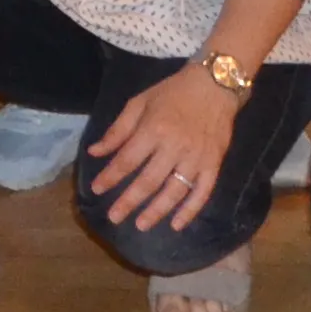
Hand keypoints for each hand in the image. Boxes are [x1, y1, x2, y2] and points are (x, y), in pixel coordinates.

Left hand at [88, 65, 241, 234]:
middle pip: (148, 180)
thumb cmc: (172, 93)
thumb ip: (118, 130)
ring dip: (156, 211)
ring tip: (140, 225)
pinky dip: (190, 211)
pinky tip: (176, 224)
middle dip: (129, 201)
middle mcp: (174, 147)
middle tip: (114, 217)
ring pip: (174, 191)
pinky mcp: (213, 165)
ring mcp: (196, 158)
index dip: (110, 176)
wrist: (215, 85)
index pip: (127, 160)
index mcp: (153, 129)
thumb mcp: (139, 103)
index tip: (96, 190)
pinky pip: (202, 193)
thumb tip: (95, 152)